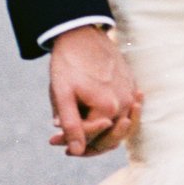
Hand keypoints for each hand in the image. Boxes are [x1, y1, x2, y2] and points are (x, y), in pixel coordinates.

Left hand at [47, 26, 140, 156]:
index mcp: (108, 108)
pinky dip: (109, 118)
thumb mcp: (62, 94)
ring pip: (118, 126)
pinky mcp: (131, 85)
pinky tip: (94, 118)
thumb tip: (76, 151)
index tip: (52, 140)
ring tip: (78, 131)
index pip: (92, 138)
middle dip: (85, 142)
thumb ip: (71, 124)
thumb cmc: (68, 63)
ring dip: (98, 132)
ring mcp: (131, 94)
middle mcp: (126, 104)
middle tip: (61, 141)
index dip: (70, 141)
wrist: (81, 33)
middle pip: (109, 137)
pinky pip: (124, 111)